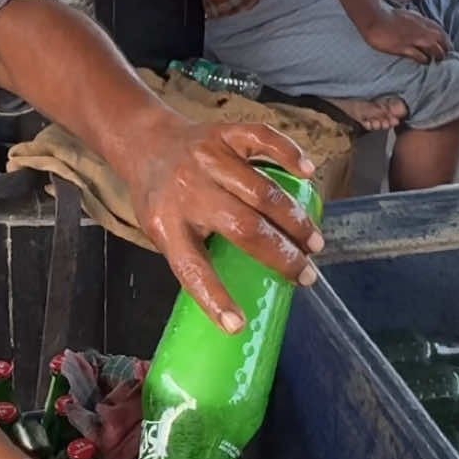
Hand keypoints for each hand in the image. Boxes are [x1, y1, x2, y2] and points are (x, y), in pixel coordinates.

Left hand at [123, 118, 324, 333]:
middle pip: (242, 227)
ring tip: (313, 242)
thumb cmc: (159, 196)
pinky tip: (309, 174)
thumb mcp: (160, 230)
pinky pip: (263, 140)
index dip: (214, 298)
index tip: (238, 324)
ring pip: (261, 190)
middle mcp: (188, 191)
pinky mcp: (225, 133)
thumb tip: (235, 291)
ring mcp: (208, 159)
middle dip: (281, 255)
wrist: (145, 141)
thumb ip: (192, 253)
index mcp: (166, 224)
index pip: (191, 268)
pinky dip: (289, 155)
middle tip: (306, 275)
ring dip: (294, 219)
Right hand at [362, 5, 450, 64]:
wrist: (374, 18)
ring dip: (437, 56)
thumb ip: (416, 21)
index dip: (445, 40)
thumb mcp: (407, 14)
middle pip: (440, 42)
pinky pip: (420, 56)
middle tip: (443, 56)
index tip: (446, 46)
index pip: (441, 31)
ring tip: (437, 61)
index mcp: (422, 21)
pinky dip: (424, 60)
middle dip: (444, 49)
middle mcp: (421, 30)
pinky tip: (424, 62)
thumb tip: (421, 26)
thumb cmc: (387, 15)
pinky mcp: (405, 48)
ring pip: (434, 50)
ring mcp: (414, 39)